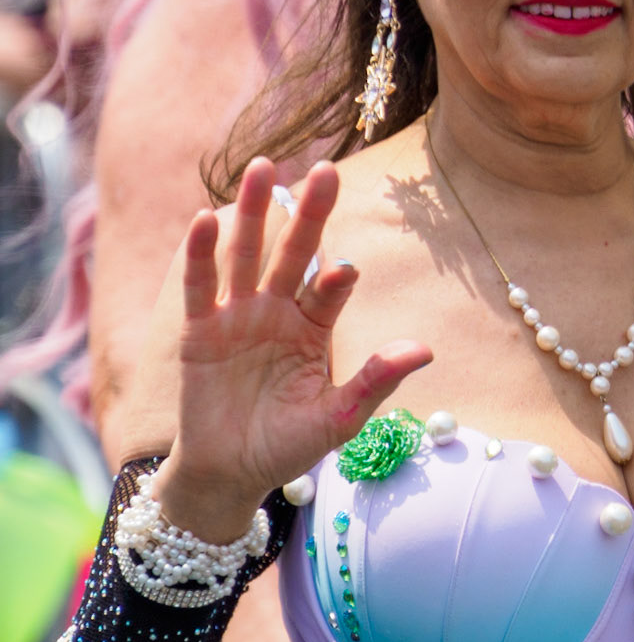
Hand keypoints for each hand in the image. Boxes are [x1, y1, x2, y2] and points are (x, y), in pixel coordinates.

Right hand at [154, 158, 431, 538]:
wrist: (231, 474)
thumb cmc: (288, 446)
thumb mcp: (338, 417)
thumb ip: (375, 380)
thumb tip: (426, 349)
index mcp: (314, 327)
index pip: (330, 289)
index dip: (337, 277)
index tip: (345, 271)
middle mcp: (277, 310)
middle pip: (293, 252)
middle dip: (307, 213)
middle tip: (324, 170)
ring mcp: (237, 316)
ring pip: (246, 254)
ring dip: (251, 211)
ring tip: (260, 166)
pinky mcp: (198, 330)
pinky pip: (199, 285)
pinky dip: (200, 252)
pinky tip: (206, 218)